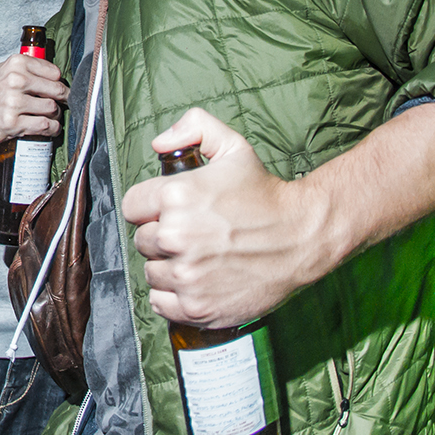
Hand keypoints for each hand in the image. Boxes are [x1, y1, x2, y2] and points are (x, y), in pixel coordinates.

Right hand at [0, 53, 65, 145]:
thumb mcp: (4, 71)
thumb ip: (27, 69)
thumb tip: (55, 76)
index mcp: (16, 64)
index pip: (54, 72)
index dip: (58, 83)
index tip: (57, 90)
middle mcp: (15, 81)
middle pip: (57, 90)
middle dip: (62, 99)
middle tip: (60, 104)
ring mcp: (13, 103)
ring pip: (52, 109)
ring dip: (55, 116)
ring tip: (51, 117)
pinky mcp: (12, 123)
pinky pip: (44, 126)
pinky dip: (51, 129)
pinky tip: (49, 128)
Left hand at [122, 107, 330, 328]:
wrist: (302, 236)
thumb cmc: (265, 194)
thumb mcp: (233, 146)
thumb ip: (194, 128)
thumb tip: (159, 142)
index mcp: (175, 196)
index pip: (132, 207)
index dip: (149, 209)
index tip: (169, 212)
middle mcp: (175, 236)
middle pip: (142, 240)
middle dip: (162, 236)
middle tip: (193, 235)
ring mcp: (186, 274)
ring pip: (152, 272)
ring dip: (169, 266)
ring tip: (199, 257)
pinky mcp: (197, 306)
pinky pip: (162, 303)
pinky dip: (174, 296)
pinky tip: (196, 281)